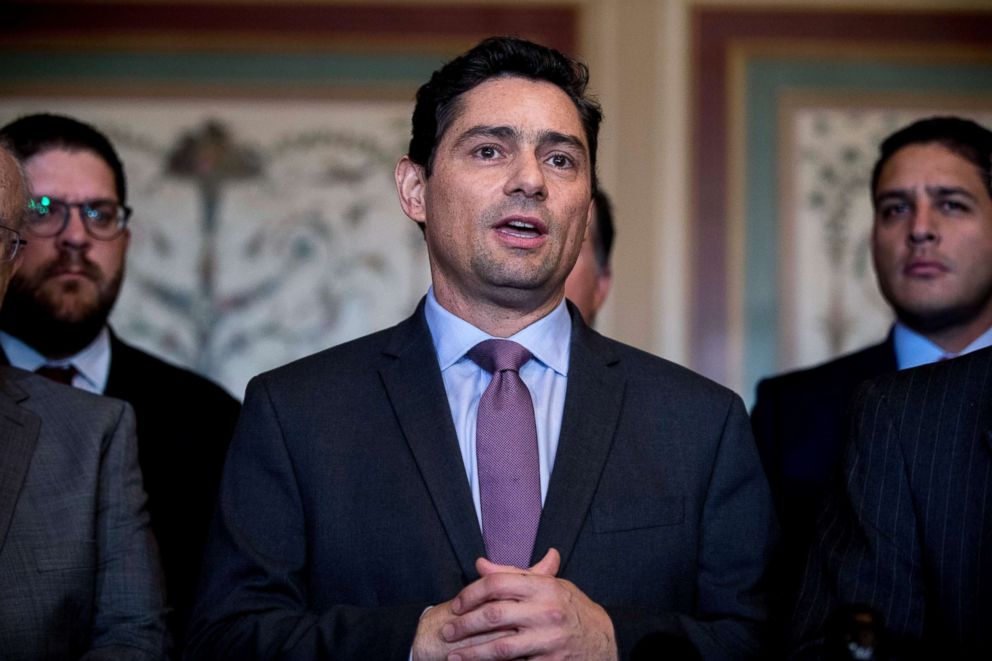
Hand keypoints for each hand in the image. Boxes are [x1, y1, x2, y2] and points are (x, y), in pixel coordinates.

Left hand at [411, 551, 560, 660]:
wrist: (602, 641)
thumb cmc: (570, 609)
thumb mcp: (548, 585)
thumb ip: (513, 576)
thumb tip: (480, 564)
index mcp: (543, 586)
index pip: (497, 583)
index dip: (471, 593)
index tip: (457, 605)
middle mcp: (546, 611)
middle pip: (493, 615)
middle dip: (464, 625)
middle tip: (446, 631)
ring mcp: (548, 640)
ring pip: (500, 648)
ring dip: (472, 653)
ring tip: (453, 656)